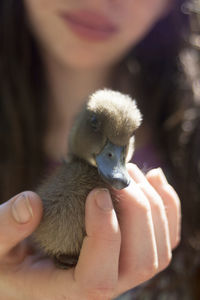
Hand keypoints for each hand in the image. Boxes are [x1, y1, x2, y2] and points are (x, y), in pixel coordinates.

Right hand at [0, 164, 180, 299]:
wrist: (28, 264)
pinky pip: (165, 237)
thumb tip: (30, 203)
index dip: (104, 234)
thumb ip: (5, 228)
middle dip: (137, 211)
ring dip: (154, 204)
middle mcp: (104, 286)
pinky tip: (155, 178)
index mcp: (69, 293)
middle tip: (118, 175)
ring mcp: (124, 271)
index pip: (98, 278)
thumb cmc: (10, 260)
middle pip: (141, 261)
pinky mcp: (132, 253)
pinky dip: (168, 206)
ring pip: (160, 249)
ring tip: (131, 171)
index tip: (96, 192)